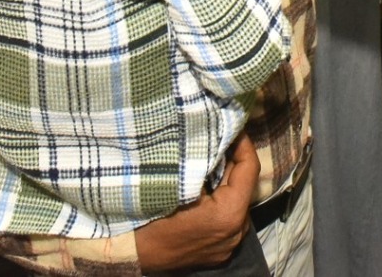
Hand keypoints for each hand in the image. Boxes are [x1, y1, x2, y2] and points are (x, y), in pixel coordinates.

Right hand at [134, 136, 258, 268]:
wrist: (132, 253)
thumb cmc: (151, 215)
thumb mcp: (178, 183)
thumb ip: (204, 162)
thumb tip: (218, 138)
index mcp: (230, 214)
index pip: (250, 168)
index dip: (243, 143)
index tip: (232, 128)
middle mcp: (237, 231)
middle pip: (244, 185)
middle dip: (233, 161)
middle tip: (218, 139)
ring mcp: (229, 244)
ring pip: (236, 201)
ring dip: (227, 181)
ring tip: (209, 161)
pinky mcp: (220, 250)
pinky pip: (228, 217)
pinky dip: (221, 200)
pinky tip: (204, 188)